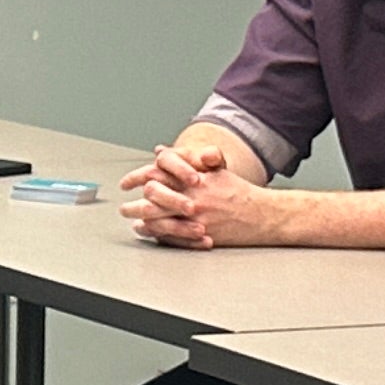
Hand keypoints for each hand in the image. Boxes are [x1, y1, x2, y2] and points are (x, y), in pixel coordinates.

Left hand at [119, 140, 270, 248]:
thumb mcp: (215, 170)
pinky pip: (169, 235)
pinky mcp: (198, 234)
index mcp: (193, 178)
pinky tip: (147, 232)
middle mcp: (191, 196)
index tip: (126, 183)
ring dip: (140, 220)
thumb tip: (160, 150)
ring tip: (132, 221)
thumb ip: (186, 160)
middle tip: (124, 208)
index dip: (137, 178)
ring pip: (157, 218)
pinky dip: (154, 233)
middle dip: (133, 205)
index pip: (157, 174)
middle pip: (151, 198)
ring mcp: (193, 216)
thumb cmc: (238, 192)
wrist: (261, 215)